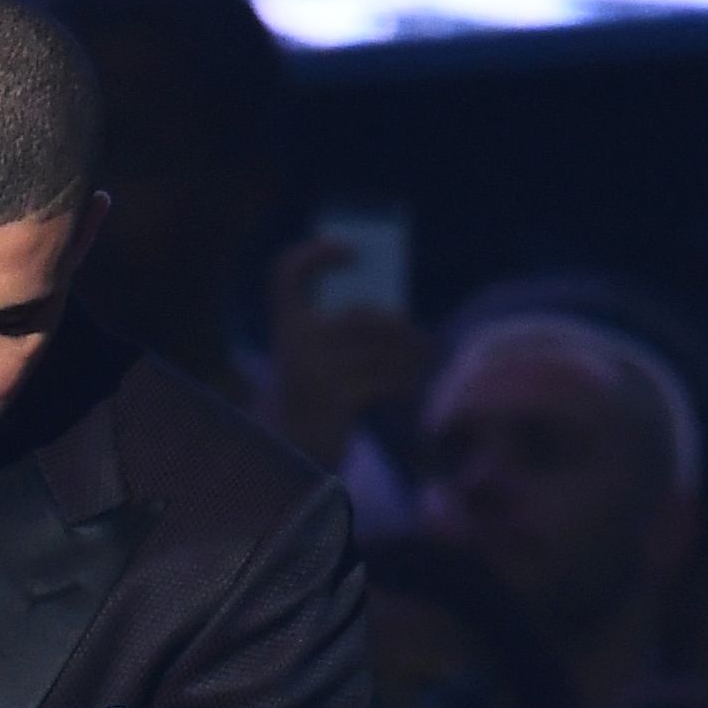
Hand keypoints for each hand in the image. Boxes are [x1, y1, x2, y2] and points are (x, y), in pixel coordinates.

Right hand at [256, 235, 432, 472]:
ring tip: (424, 359)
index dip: (314, 253)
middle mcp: (293, 344)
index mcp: (283, 327)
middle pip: (360, 315)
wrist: (290, 456)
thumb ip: (335, 331)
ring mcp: (313, 371)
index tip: (351, 252)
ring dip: (409, 354)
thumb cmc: (311, 399)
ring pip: (379, 348)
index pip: (285, 272)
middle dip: (398, 326)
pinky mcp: (334, 399)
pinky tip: (410, 387)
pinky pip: (383, 380)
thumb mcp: (310, 359)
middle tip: (422, 337)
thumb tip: (394, 314)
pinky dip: (403, 383)